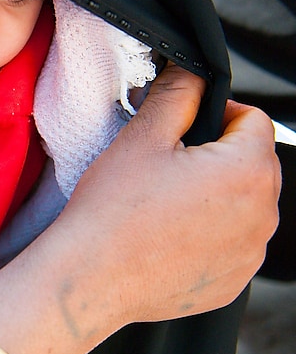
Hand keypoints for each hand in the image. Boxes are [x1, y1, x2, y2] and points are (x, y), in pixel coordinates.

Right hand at [0, 65, 279, 353]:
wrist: (89, 279)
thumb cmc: (111, 212)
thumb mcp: (142, 138)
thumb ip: (177, 94)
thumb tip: (191, 70)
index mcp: (248, 170)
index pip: (254, 119)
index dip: (217, 112)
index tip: (182, 125)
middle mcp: (263, 215)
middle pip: (254, 163)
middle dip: (219, 155)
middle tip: (166, 163)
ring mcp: (250, 254)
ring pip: (245, 205)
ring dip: (216, 195)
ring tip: (163, 203)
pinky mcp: (233, 283)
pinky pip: (232, 245)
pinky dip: (209, 235)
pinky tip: (168, 236)